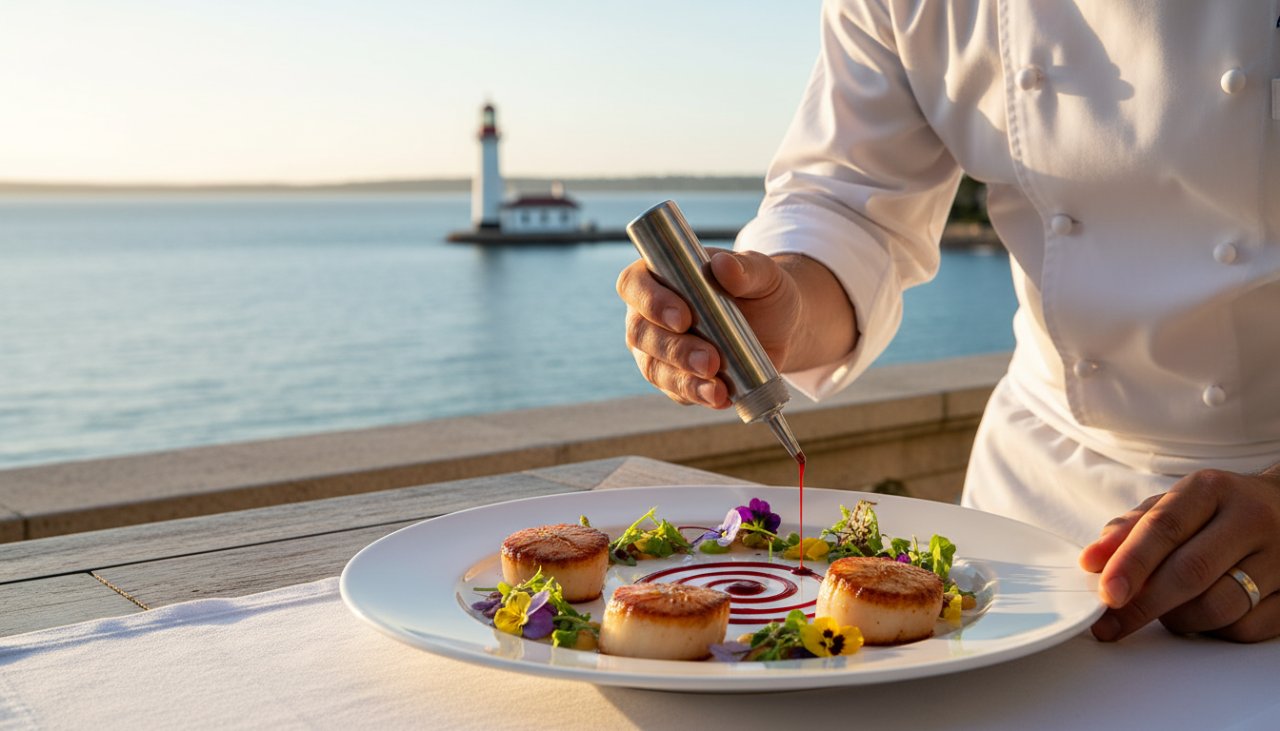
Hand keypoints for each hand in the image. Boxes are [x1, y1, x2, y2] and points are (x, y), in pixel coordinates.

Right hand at [614, 250, 805, 407]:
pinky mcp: (674, 378)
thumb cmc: (762, 291)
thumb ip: (746, 269)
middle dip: (674, 349)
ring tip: (717, 387)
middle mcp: (650, 313)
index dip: (651, 302)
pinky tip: (720, 396)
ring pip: (654, 368)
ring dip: (684, 379)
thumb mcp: (764, 274)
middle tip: (709, 360)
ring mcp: (657, 349)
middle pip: (640, 332)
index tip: (683, 318)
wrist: (780, 329)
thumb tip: (724, 266)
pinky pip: (676, 391)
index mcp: (661, 274)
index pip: (635, 285)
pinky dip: (698, 395)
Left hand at [1079, 465, 1279, 642]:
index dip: (1131, 563)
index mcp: (1211, 490)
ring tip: (1164, 609)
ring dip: (1178, 619)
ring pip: (1218, 607)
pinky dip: (1213, 630)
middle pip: (1190, 572)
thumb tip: (1092, 562)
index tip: (1106, 592)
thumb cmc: (1217, 509)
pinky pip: (1244, 629)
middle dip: (1143, 604)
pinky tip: (1203, 615)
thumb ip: (1129, 530)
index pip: (1165, 528)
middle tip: (1111, 623)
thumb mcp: (1173, 504)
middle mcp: (1251, 520)